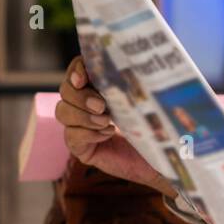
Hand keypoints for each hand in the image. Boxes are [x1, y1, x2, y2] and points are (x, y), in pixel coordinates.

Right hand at [55, 56, 173, 196]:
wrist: (160, 157)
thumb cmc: (155, 126)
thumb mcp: (144, 100)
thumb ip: (131, 83)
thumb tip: (133, 66)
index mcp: (99, 86)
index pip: (76, 69)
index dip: (76, 70)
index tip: (83, 79)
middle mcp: (85, 103)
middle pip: (65, 91)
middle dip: (81, 96)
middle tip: (102, 105)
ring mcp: (80, 125)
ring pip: (63, 112)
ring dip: (83, 116)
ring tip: (106, 121)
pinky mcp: (81, 146)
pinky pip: (71, 136)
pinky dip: (87, 133)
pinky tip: (107, 134)